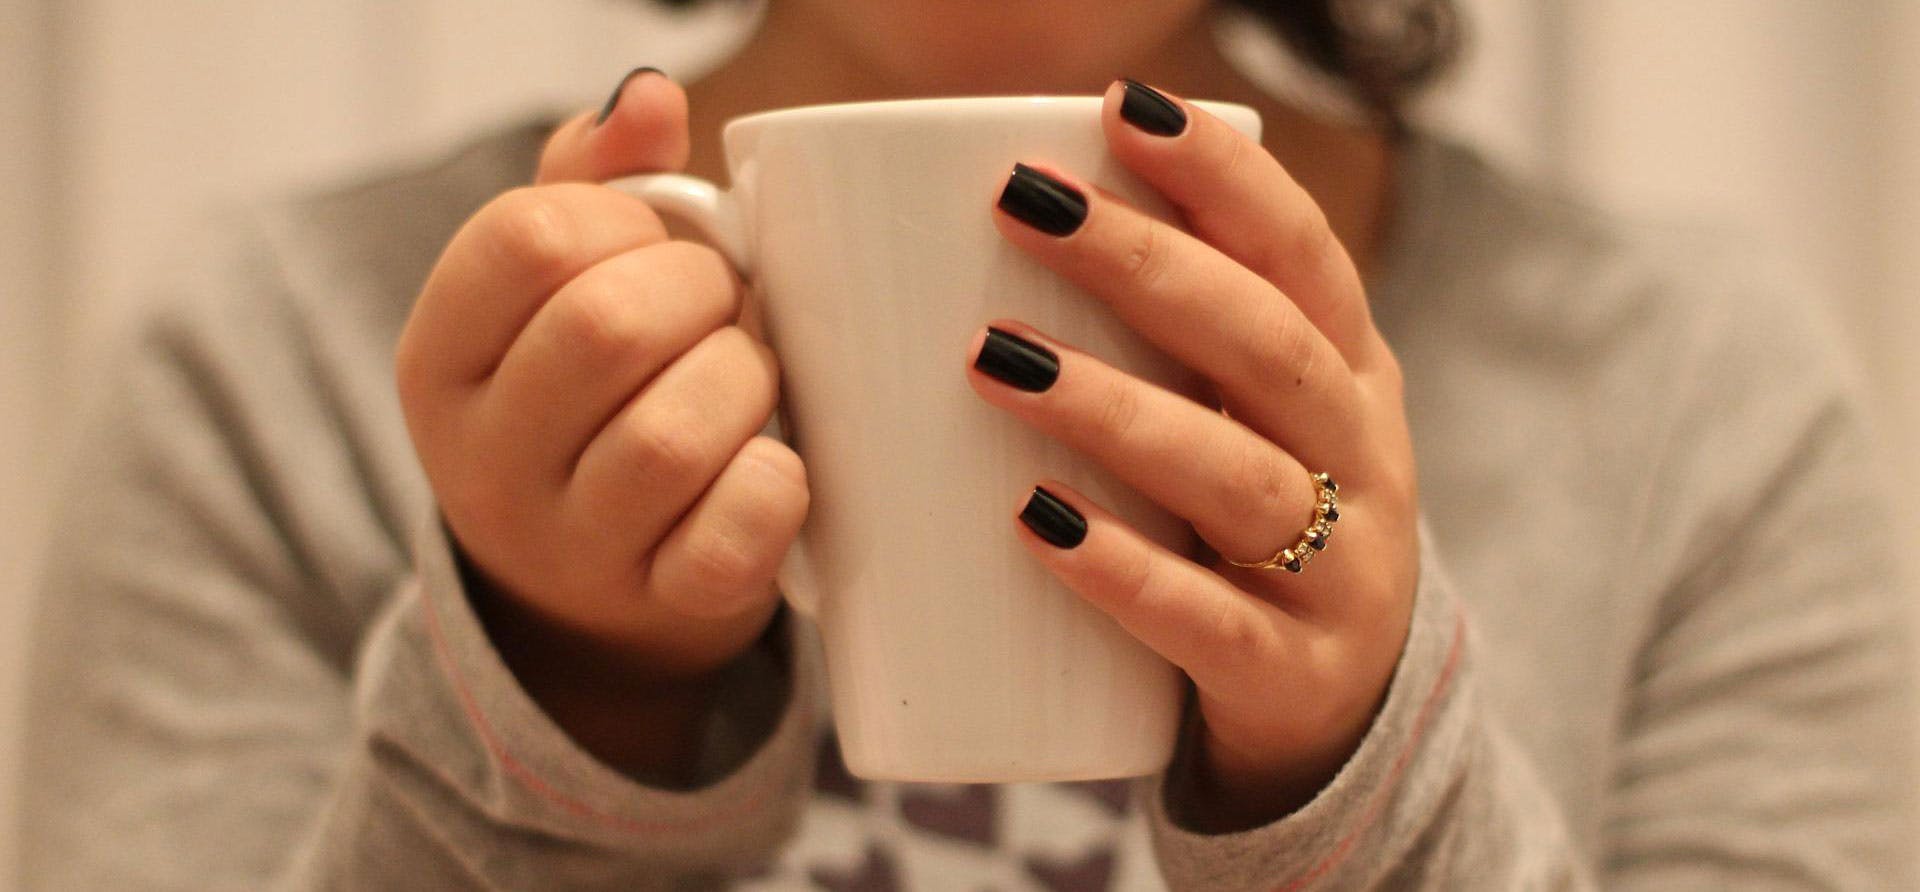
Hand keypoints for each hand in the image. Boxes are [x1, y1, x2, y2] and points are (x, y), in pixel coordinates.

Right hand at [395, 70, 806, 775]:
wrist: (590, 596)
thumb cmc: (589, 407)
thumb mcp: (556, 295)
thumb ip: (593, 185)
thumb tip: (648, 95)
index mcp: (440, 355)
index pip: (529, 238)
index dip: (629, 223)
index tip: (658, 248)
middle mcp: (481, 457)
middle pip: (607, 329)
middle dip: (703, 297)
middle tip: (725, 312)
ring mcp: (564, 545)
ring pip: (672, 437)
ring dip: (745, 385)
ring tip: (750, 383)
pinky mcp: (657, 605)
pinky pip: (731, 536)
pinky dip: (776, 487)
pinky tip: (774, 466)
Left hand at [969, 81, 1418, 828]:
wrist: (1340, 721)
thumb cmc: (1252, 532)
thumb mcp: (1252, 424)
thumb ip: (1173, 339)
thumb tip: (996, 220)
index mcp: (1349, 375)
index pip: (1302, 254)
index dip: (1223, 177)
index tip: (1122, 108)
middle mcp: (1363, 461)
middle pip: (1267, 346)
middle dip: (1149, 267)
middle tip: (1027, 207)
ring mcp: (1340, 573)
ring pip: (1237, 477)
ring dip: (1117, 410)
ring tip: (997, 358)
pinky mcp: (1288, 673)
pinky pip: (1207, 621)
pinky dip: (1123, 569)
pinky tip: (1040, 522)